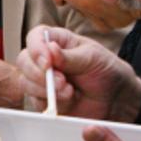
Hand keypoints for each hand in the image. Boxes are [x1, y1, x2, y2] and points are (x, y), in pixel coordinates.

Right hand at [18, 26, 140, 121]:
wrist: (115, 99)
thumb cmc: (106, 72)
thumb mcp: (92, 58)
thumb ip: (69, 56)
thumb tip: (50, 49)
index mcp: (58, 41)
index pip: (35, 37)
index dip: (36, 48)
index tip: (47, 61)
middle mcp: (46, 59)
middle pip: (24, 60)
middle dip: (39, 73)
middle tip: (61, 81)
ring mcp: (43, 80)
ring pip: (26, 82)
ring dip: (45, 89)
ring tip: (69, 91)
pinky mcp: (44, 99)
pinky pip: (35, 101)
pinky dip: (50, 102)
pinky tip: (68, 100)